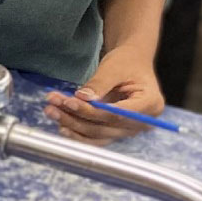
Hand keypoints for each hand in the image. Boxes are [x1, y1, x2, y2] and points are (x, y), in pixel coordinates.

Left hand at [44, 47, 165, 145]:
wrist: (131, 64)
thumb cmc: (127, 62)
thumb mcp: (114, 67)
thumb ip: (99, 83)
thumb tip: (81, 97)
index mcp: (151, 104)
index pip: (117, 114)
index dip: (91, 111)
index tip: (69, 102)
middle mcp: (143, 122)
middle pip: (105, 127)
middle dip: (75, 117)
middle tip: (52, 105)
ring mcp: (129, 130)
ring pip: (96, 135)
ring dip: (71, 125)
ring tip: (51, 111)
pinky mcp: (116, 132)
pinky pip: (95, 138)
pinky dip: (76, 132)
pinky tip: (60, 124)